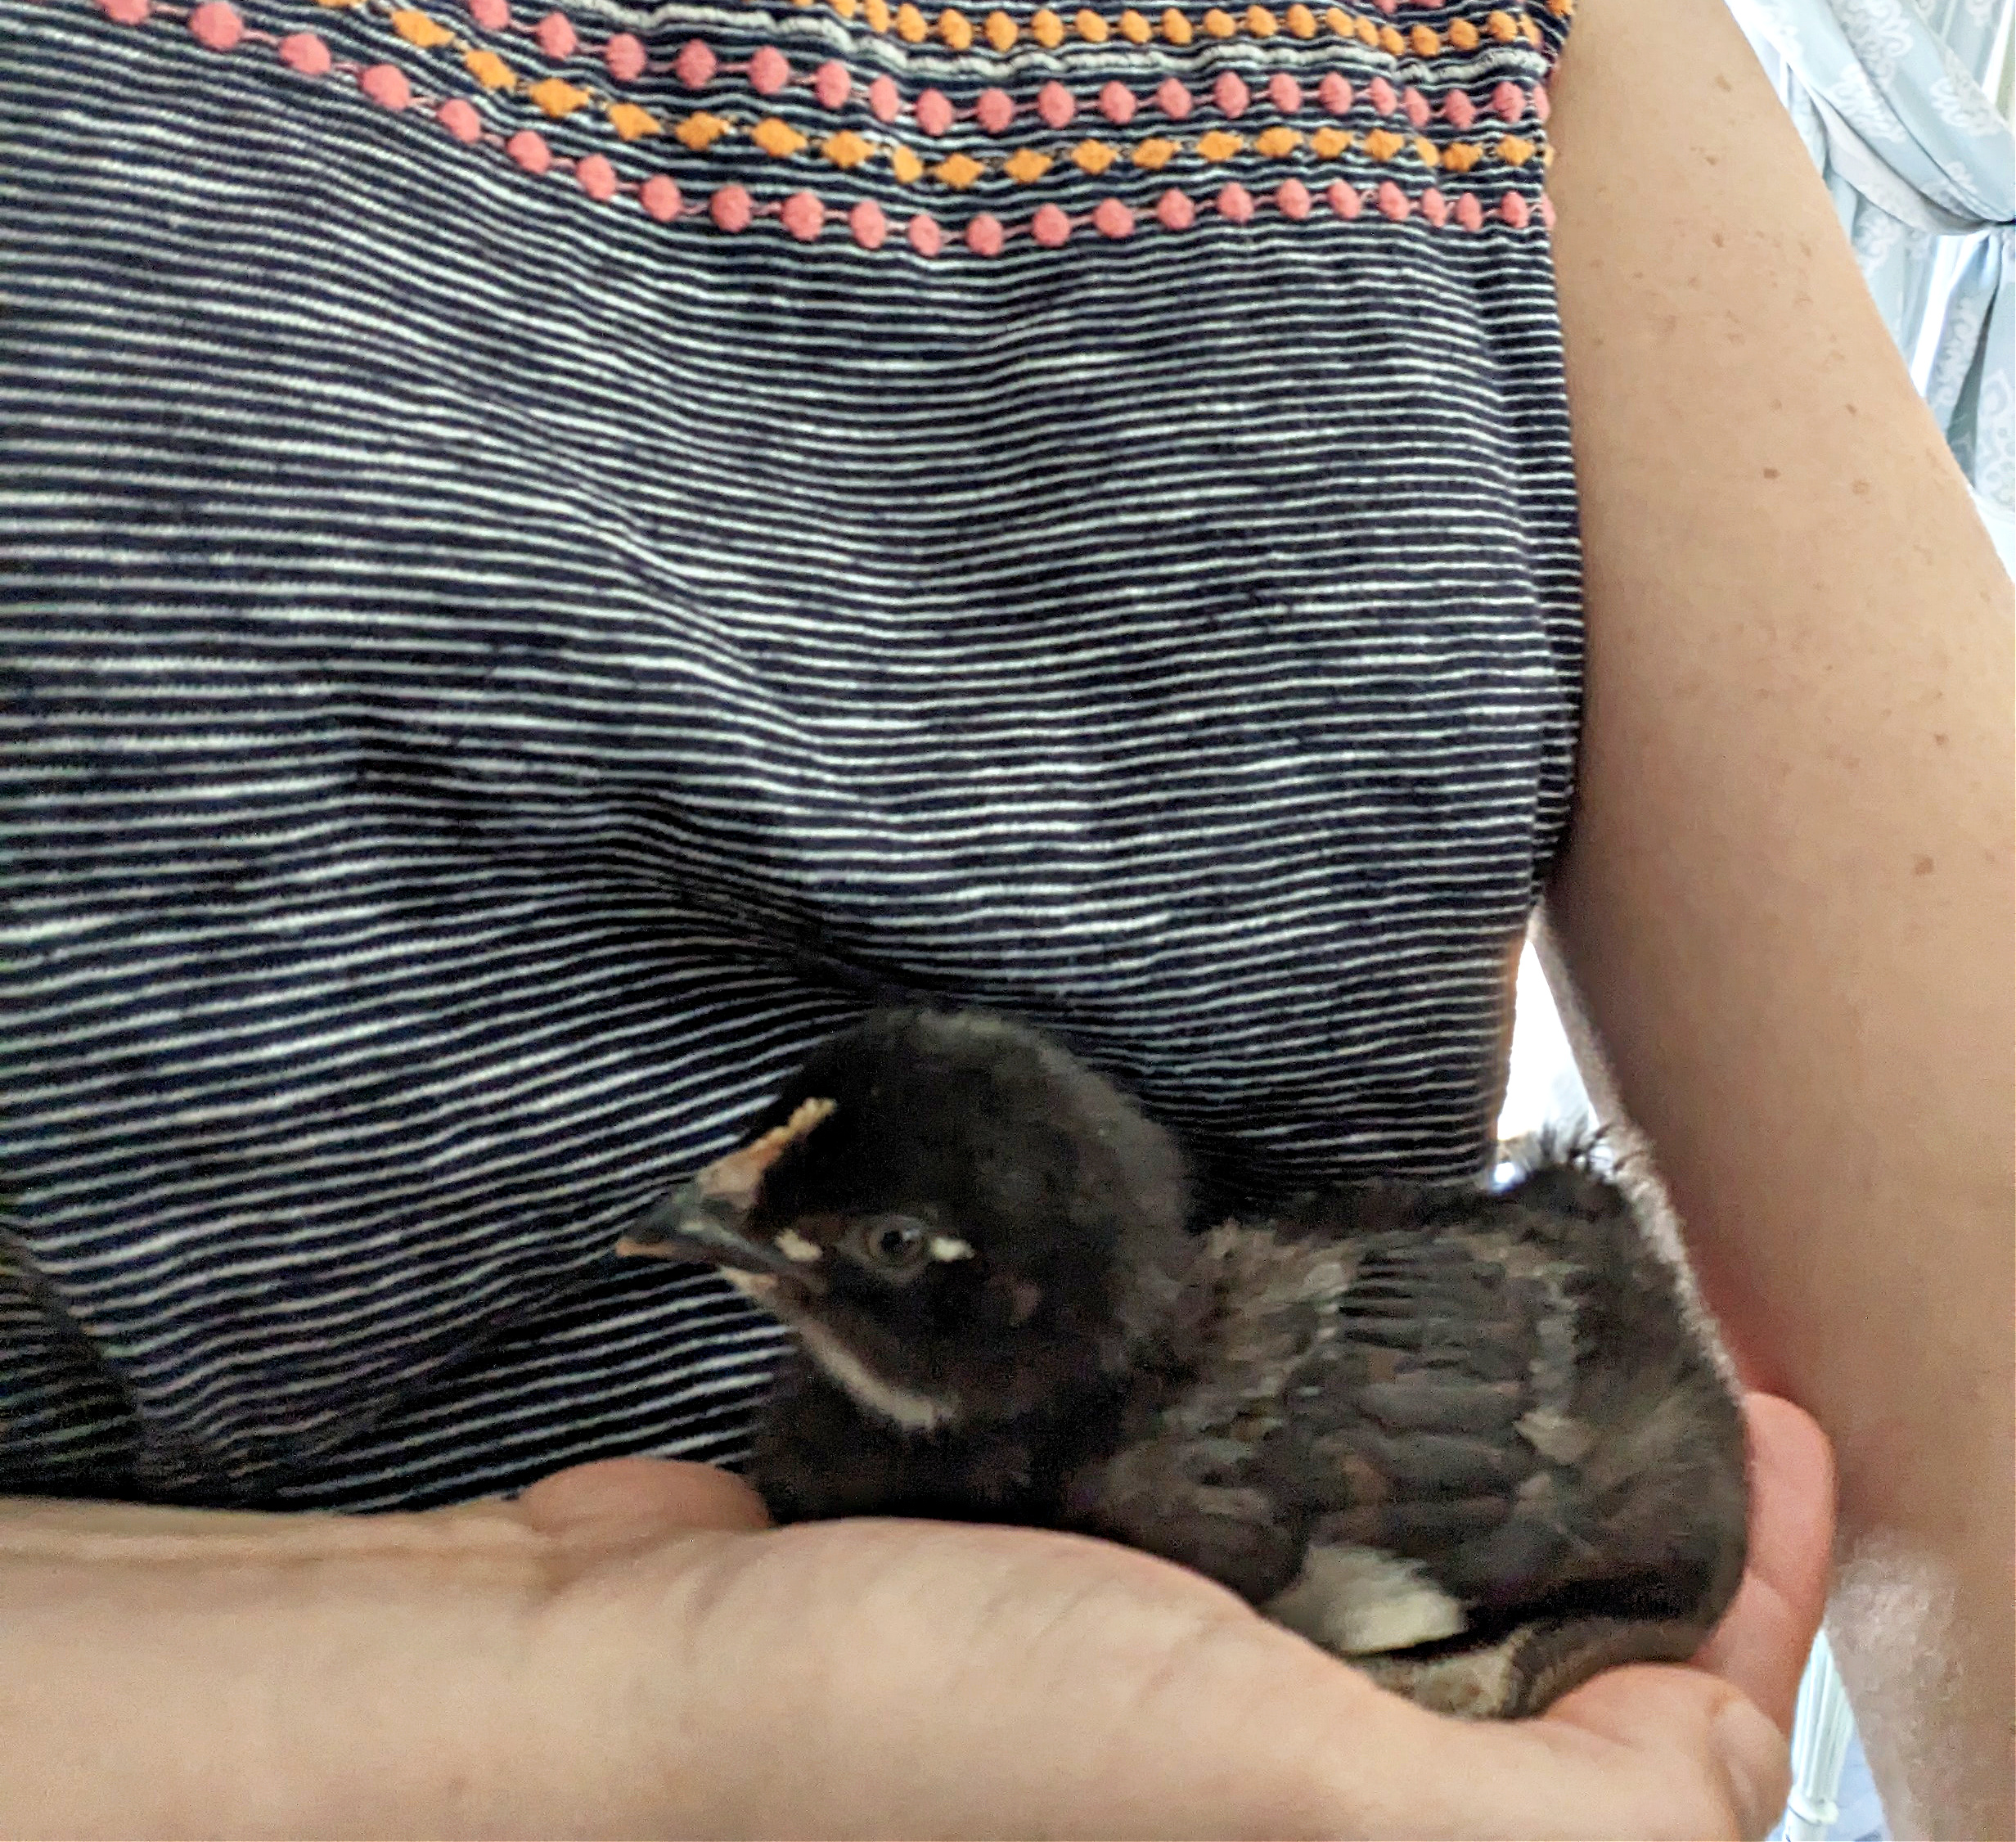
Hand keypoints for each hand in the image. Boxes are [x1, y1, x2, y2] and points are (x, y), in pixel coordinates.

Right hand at [516, 1389, 1832, 1837]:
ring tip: (1539, 1306)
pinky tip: (1351, 1319)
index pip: (1645, 1774)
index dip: (1749, 1607)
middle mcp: (1274, 1800)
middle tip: (1679, 1343)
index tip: (1790, 1413)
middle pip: (1538, 1664)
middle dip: (1631, 1511)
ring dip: (1486, 1443)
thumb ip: (1543, 1827)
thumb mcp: (1270, 1804)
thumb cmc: (915, 1747)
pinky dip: (1331, 1416)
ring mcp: (1179, 1692)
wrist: (617, 1680)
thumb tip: (1714, 1758)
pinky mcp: (1090, 1595)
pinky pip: (1265, 1504)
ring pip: (1406, 1567)